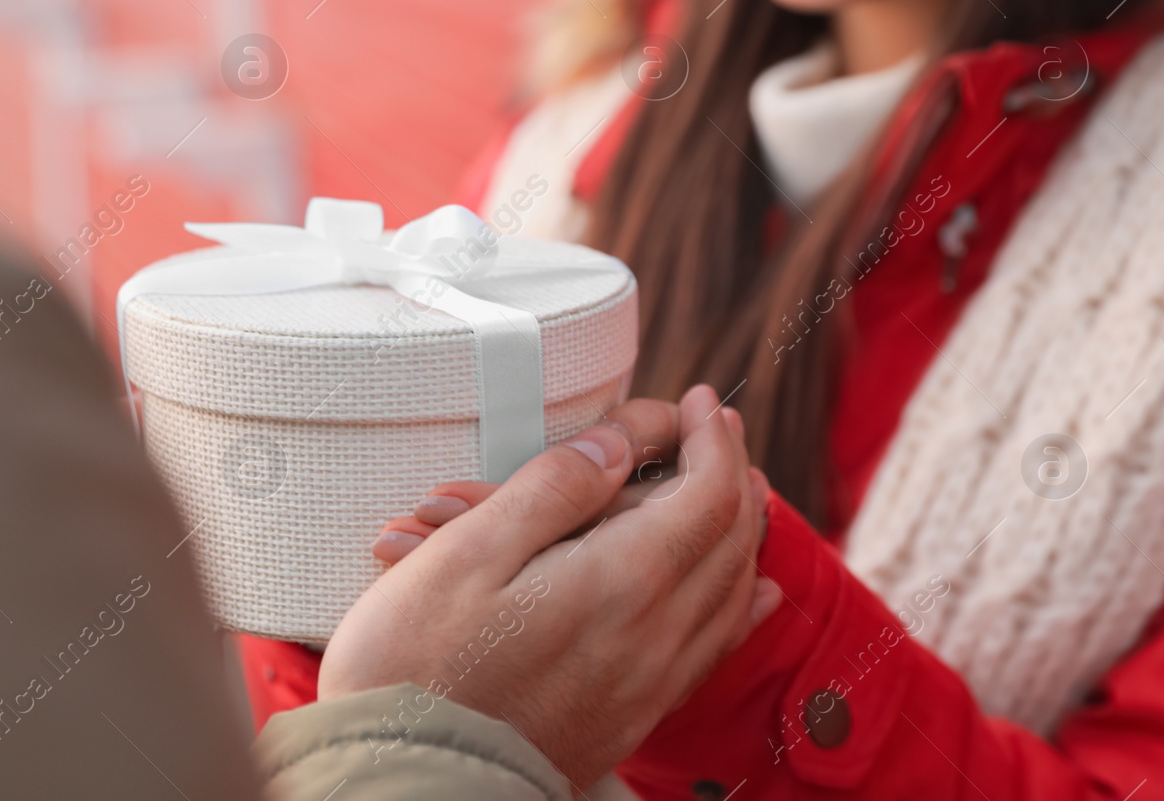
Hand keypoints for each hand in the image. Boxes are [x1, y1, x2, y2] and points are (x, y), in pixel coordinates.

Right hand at [320, 385, 776, 786]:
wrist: (408, 780)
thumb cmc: (416, 665)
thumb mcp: (467, 552)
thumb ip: (551, 489)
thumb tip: (614, 446)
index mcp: (618, 582)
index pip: (707, 493)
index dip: (713, 437)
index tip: (702, 400)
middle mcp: (654, 635)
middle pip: (730, 538)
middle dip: (731, 470)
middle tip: (719, 427)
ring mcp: (649, 682)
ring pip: (732, 591)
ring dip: (741, 528)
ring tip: (735, 485)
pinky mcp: (634, 716)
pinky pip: (715, 649)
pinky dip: (742, 604)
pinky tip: (755, 592)